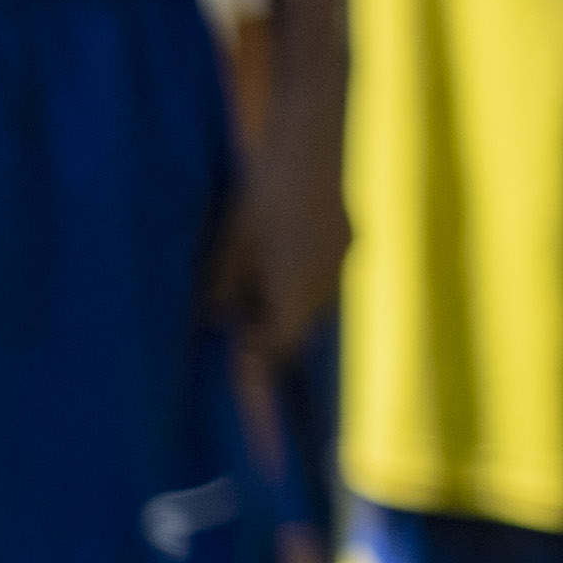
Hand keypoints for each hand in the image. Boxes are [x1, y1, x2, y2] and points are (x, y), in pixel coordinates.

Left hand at [214, 124, 342, 369]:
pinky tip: (273, 259)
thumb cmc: (265, 189)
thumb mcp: (232, 240)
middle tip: (232, 336)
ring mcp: (341, 261)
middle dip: (264, 339)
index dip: (258, 384)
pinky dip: (294, 283)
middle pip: (293, 331)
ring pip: (307, 304)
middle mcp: (326, 283)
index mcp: (295, 290)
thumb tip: (216, 320)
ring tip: (245, 291)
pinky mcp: (346, 240)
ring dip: (279, 308)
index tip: (257, 423)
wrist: (311, 138)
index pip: (274, 352)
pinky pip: (318, 278)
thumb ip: (224, 285)